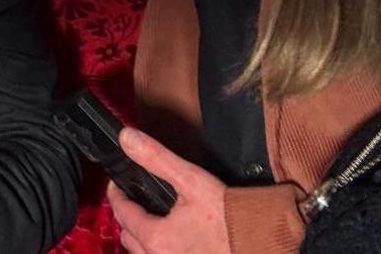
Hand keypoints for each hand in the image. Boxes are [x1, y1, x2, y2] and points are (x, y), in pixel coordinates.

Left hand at [108, 127, 231, 253]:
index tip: (117, 183)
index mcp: (156, 238)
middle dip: (128, 217)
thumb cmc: (231, 216)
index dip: (116, 194)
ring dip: (142, 237)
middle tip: (135, 200)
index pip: (122, 212)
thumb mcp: (192, 180)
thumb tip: (128, 139)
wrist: (264, 241)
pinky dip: (159, 249)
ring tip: (152, 219)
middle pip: (128, 237)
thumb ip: (157, 158)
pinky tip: (173, 238)